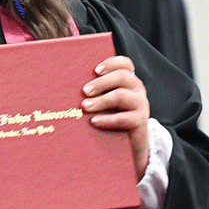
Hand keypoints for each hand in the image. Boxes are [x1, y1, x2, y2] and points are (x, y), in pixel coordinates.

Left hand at [81, 56, 149, 179]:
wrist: (132, 145)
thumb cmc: (112, 118)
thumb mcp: (106, 102)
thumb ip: (95, 92)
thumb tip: (68, 85)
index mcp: (128, 81)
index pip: (125, 64)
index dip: (111, 63)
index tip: (95, 70)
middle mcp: (137, 89)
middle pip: (122, 77)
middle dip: (101, 83)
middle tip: (84, 91)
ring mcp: (141, 105)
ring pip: (121, 95)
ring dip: (101, 100)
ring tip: (85, 106)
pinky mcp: (140, 121)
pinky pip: (123, 118)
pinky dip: (107, 119)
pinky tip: (94, 122)